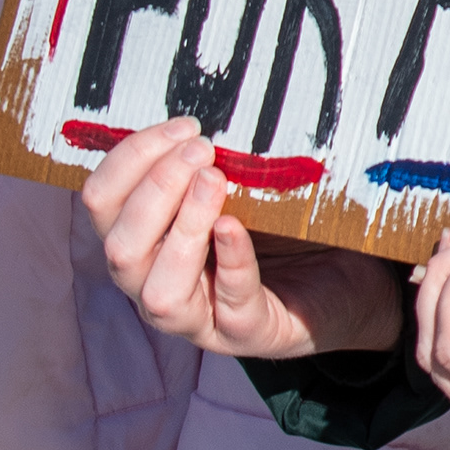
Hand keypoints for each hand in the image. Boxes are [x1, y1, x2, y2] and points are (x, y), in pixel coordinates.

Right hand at [85, 120, 406, 360]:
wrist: (347, 283)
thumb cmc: (282, 229)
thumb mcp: (243, 187)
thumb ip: (212, 161)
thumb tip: (199, 116)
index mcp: (144, 242)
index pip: (102, 203)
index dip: (129, 160)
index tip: (182, 125)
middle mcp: (157, 285)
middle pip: (120, 248)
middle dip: (154, 192)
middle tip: (200, 151)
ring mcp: (201, 319)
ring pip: (158, 292)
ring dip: (182, 229)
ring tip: (214, 181)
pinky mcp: (249, 333)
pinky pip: (230, 306)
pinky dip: (230, 263)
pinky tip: (235, 226)